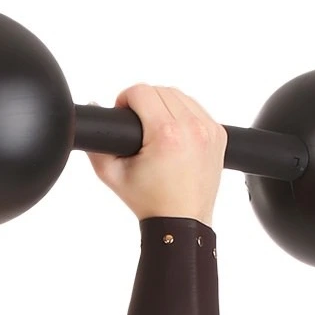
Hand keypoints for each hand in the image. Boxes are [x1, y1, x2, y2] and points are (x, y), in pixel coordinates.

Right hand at [88, 84, 226, 224]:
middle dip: (144, 102)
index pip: (141, 92)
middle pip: (161, 90)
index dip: (125, 99)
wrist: (181, 223)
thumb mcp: (112, 176)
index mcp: (166, 134)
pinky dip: (183, 115)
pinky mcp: (219, 134)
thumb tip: (95, 106)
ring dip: (164, 105)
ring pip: (181, 96)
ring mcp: (208, 130)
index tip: (123, 113)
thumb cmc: (150, 203)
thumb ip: (96, 144)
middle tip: (137, 125)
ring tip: (155, 130)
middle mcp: (191, 128)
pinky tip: (173, 135)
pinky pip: (198, 109)